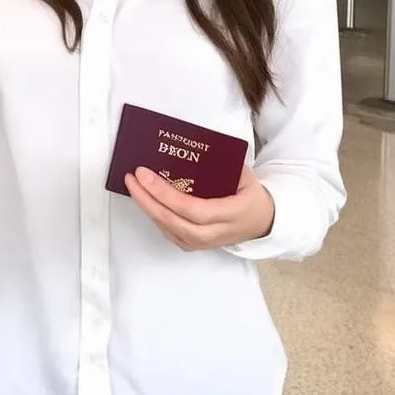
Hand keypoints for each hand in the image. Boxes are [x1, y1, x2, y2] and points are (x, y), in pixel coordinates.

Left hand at [125, 164, 274, 251]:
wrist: (263, 222)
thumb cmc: (252, 195)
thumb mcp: (245, 176)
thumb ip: (222, 165)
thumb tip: (193, 148)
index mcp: (230, 214)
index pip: (192, 208)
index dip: (165, 194)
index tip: (144, 174)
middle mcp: (215, 233)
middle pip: (174, 222)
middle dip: (148, 200)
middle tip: (132, 179)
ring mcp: (204, 243)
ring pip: (169, 229)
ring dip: (147, 208)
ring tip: (133, 187)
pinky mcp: (195, 246)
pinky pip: (170, 233)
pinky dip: (154, 216)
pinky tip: (145, 201)